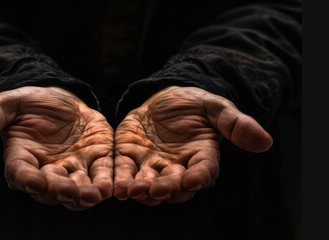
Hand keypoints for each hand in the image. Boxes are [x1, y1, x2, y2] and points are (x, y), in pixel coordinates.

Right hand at [0, 86, 113, 210]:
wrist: (60, 97)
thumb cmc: (28, 103)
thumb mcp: (5, 105)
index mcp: (22, 159)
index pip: (21, 174)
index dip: (26, 179)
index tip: (32, 181)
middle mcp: (47, 170)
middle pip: (52, 188)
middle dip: (62, 191)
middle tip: (71, 193)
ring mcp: (73, 166)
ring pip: (79, 186)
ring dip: (87, 193)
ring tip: (96, 194)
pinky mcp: (97, 158)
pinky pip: (102, 172)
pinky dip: (106, 180)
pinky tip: (112, 186)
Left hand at [114, 86, 272, 205]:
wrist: (163, 97)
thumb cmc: (194, 104)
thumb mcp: (216, 107)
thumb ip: (236, 124)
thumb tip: (265, 141)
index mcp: (201, 157)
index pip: (203, 171)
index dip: (199, 176)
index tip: (194, 179)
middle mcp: (177, 167)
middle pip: (174, 184)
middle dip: (166, 188)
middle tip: (157, 190)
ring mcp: (152, 164)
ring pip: (148, 183)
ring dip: (141, 189)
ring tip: (132, 190)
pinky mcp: (130, 157)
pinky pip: (125, 171)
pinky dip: (120, 179)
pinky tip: (115, 186)